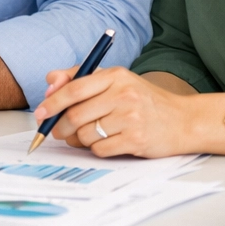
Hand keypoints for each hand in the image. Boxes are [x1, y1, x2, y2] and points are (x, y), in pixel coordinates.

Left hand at [33, 66, 213, 158]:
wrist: (184, 120)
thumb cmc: (144, 101)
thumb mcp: (116, 80)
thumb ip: (81, 78)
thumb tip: (49, 83)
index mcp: (115, 76)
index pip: (73, 89)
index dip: (52, 103)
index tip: (40, 113)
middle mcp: (123, 95)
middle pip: (75, 115)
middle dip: (60, 127)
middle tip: (56, 132)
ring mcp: (131, 118)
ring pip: (85, 135)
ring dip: (80, 140)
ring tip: (89, 135)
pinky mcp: (136, 140)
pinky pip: (100, 149)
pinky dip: (97, 149)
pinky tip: (107, 142)